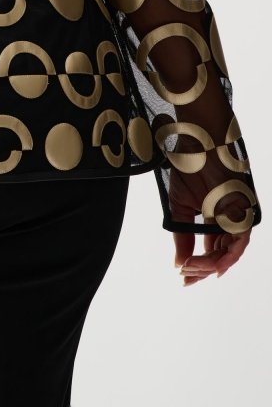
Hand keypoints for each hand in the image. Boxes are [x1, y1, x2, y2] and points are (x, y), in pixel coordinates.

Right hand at [169, 164, 252, 286]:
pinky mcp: (243, 212)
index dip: (198, 266)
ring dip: (212, 264)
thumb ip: (183, 237)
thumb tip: (179, 263)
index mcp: (214, 220)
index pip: (210, 251)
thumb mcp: (179, 209)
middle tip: (186, 276)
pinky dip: (228, 256)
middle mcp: (228, 222)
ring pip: (230, 252)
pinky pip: (240, 241)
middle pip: (220, 255)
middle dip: (203, 269)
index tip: (183, 276)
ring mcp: (236, 217)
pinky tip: (213, 265)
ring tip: (193, 268)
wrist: (196, 145)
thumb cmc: (188, 170)